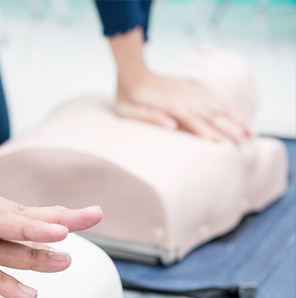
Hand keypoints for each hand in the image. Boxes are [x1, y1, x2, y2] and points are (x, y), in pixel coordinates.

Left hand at [0, 151, 101, 297]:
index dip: (27, 228)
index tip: (59, 233)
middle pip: (19, 211)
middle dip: (58, 216)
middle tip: (96, 216)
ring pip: (18, 211)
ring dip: (53, 217)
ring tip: (85, 221)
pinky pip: (8, 215)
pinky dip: (35, 219)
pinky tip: (49, 225)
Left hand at [116, 71, 253, 143]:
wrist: (133, 72)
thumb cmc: (127, 97)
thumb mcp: (130, 111)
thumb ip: (150, 118)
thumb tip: (172, 125)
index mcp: (172, 107)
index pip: (194, 122)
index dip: (207, 133)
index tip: (222, 143)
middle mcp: (185, 99)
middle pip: (213, 115)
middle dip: (230, 128)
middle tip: (246, 141)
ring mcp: (190, 93)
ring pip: (219, 106)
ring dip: (236, 118)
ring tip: (251, 131)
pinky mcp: (191, 89)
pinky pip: (214, 98)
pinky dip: (228, 107)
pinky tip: (236, 115)